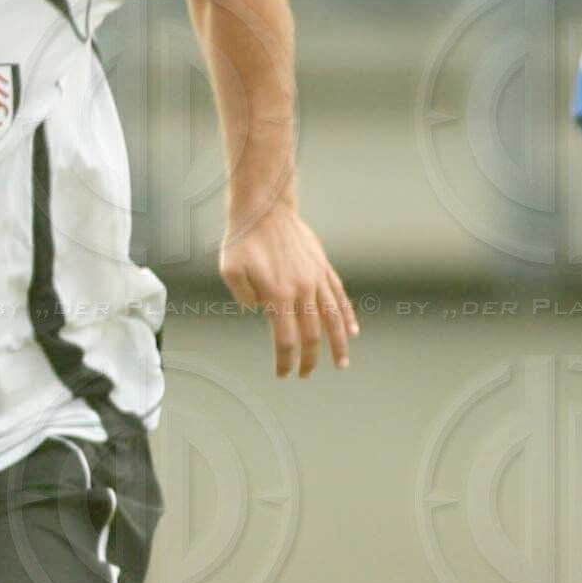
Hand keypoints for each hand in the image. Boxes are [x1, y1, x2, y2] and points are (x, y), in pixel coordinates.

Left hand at [219, 211, 356, 378]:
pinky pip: (339, 296)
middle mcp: (301, 289)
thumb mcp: (229, 268)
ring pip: (332, 318)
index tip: (284, 374)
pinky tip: (352, 331)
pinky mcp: (322, 267)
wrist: (264, 208)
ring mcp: (315, 278)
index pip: (285, 339)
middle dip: (310, 359)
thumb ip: (241, 295)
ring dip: (338, 344)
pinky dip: (346, 315)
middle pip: (311, 334)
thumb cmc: (242, 239)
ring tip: (341, 364)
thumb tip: (257, 310)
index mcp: (278, 294)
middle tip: (306, 374)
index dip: (286, 360)